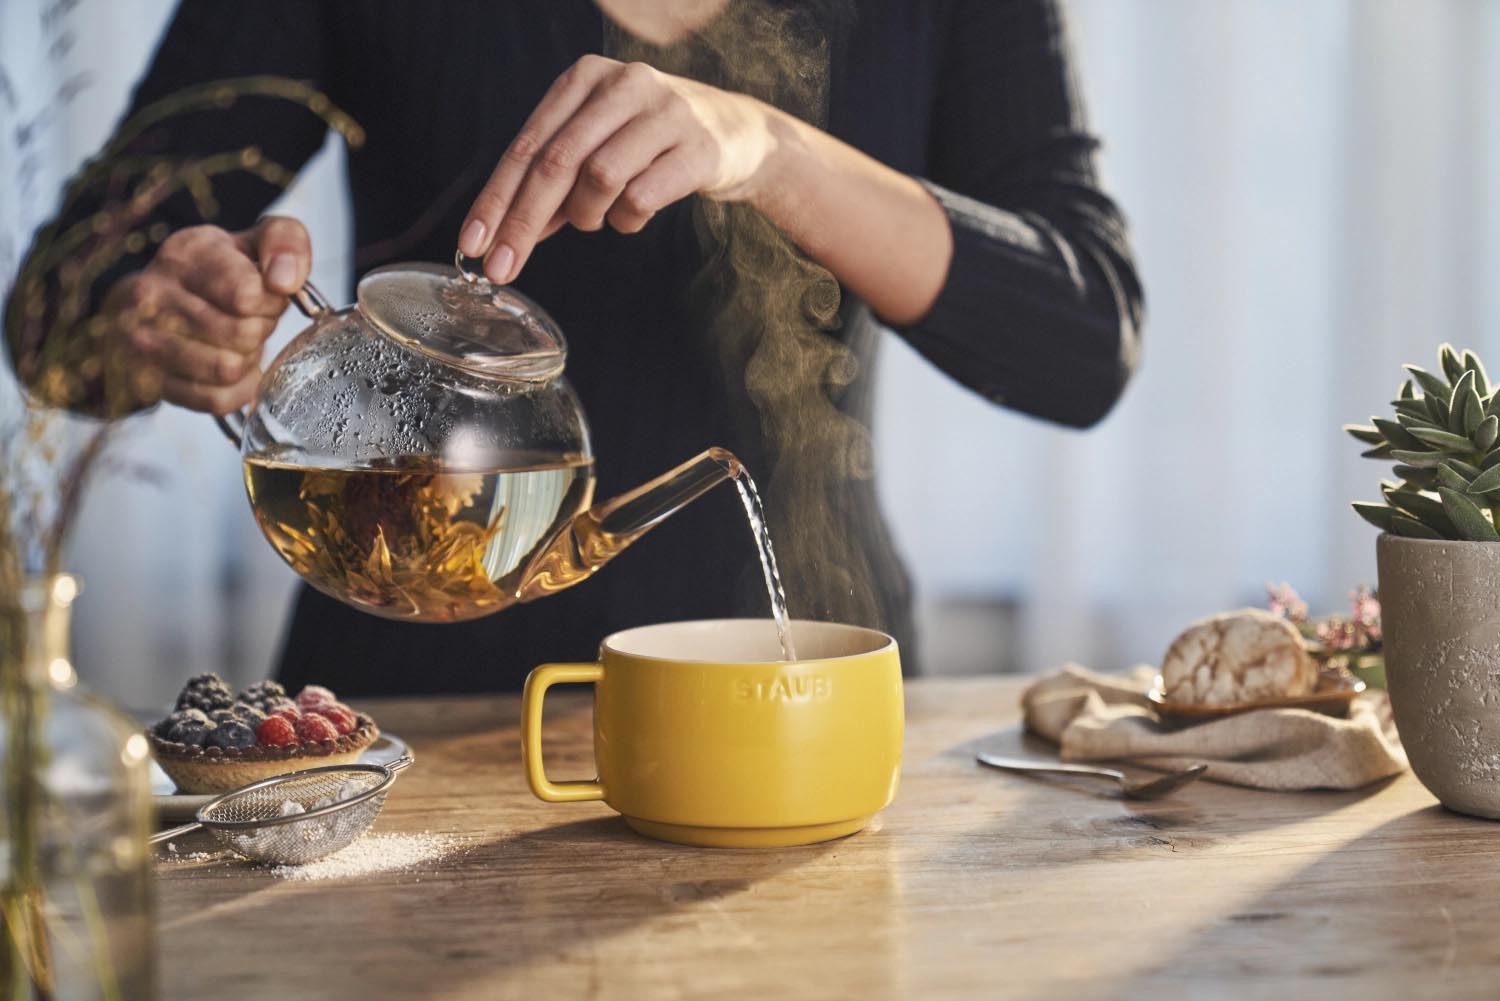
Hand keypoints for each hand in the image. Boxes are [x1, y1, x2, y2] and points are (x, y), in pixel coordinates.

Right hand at [102, 216, 310, 414]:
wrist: (150, 302)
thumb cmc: (214, 273)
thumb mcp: (252, 241)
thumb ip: (286, 242)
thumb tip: (284, 281)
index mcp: (184, 253)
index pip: (247, 294)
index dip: (270, 302)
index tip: (262, 296)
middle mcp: (152, 294)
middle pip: (242, 334)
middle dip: (260, 331)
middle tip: (250, 321)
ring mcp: (142, 340)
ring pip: (227, 370)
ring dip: (247, 360)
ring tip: (236, 342)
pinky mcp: (147, 380)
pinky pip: (214, 400)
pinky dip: (235, 390)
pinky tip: (229, 370)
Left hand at [458, 55, 779, 283]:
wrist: (739, 134)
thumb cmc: (653, 142)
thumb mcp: (599, 145)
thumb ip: (555, 181)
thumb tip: (505, 234)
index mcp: (585, 79)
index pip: (527, 146)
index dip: (496, 199)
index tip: (472, 245)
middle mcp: (623, 85)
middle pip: (556, 162)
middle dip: (523, 222)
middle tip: (503, 268)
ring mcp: (665, 113)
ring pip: (599, 177)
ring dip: (589, 215)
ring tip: (598, 219)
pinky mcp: (698, 147)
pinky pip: (643, 197)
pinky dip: (628, 219)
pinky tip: (632, 215)